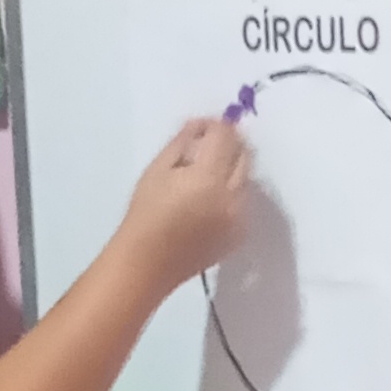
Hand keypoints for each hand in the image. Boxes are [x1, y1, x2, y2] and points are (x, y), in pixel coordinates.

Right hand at [117, 113, 252, 302]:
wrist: (147, 264)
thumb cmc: (145, 215)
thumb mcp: (157, 170)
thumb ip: (182, 143)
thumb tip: (200, 125)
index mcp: (208, 178)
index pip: (226, 136)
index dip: (215, 125)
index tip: (201, 127)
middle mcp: (231, 196)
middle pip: (244, 154)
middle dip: (229, 144)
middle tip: (208, 146)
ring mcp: (239, 218)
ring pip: (246, 178)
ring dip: (232, 168)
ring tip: (206, 175)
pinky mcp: (239, 234)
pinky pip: (243, 202)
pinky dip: (232, 193)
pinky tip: (209, 200)